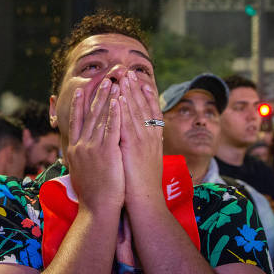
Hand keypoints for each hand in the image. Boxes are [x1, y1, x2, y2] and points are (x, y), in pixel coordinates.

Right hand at [64, 77, 123, 210]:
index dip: (78, 106)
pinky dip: (115, 113)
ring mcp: (92, 148)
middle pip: (88, 115)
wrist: (97, 209)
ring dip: (108, 99)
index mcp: (74, 150)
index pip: (75, 122)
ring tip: (114, 83)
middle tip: (103, 79)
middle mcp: (80, 146)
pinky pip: (111, 128)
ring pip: (101, 118)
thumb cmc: (91, 195)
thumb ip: (79, 159)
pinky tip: (119, 101)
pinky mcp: (106, 152)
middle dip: (96, 96)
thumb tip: (76, 153)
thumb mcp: (80, 173)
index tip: (80, 91)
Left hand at [118, 70, 163, 204]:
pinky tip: (119, 96)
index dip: (147, 96)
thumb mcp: (144, 163)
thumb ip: (141, 149)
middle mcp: (151, 138)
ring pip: (136, 111)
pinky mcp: (133, 147)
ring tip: (123, 76)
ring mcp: (143, 141)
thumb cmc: (141, 187)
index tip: (142, 81)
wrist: (146, 203)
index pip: (151, 112)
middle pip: (144, 107)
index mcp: (154, 141)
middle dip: (136, 88)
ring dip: (129, 92)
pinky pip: (127, 122)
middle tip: (129, 71)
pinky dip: (124, 108)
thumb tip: (136, 142)